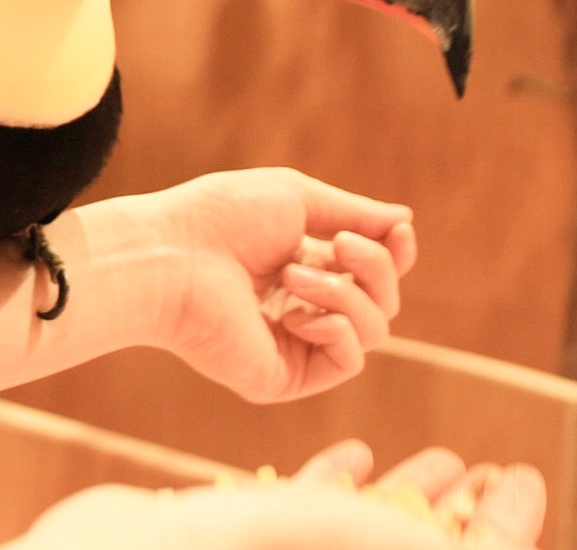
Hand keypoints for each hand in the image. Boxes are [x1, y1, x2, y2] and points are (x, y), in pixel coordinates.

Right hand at [0, 439, 545, 549]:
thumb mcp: (280, 536)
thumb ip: (350, 530)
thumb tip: (445, 543)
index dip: (501, 526)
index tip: (524, 477)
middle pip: (413, 546)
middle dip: (459, 512)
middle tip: (486, 468)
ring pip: (364, 535)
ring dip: (406, 495)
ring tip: (441, 459)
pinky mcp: (236, 542)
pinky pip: (303, 523)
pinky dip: (335, 490)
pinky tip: (354, 456)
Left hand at [68, 168, 415, 402]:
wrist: (172, 255)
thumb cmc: (220, 218)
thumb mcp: (297, 199)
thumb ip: (354, 213)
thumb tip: (405, 220)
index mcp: (300, 266)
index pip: (371, 273)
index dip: (395, 255)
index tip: (400, 232)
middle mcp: (300, 308)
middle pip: (382, 299)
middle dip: (374, 267)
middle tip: (338, 244)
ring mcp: (293, 345)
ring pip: (374, 329)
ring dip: (345, 294)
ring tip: (290, 274)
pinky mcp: (283, 377)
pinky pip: (349, 360)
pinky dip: (336, 329)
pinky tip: (296, 314)